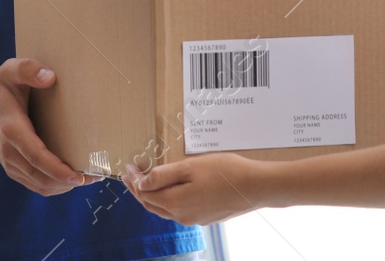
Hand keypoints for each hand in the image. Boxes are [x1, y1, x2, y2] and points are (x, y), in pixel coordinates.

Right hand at [0, 58, 101, 195]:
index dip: (57, 169)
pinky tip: (70, 179)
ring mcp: (9, 162)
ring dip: (64, 186)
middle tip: (95, 176)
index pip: (36, 156)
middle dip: (68, 181)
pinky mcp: (13, 168)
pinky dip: (54, 186)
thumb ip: (28, 69)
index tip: (79, 176)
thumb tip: (50, 77)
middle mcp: (9, 151)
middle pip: (40, 176)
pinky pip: (34, 184)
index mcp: (12, 129)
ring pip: (39, 185)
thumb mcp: (10, 70)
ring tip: (89, 178)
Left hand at [123, 152, 264, 224]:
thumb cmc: (224, 172)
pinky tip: (172, 189)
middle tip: (131, 175)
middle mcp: (182, 216)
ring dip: (153, 196)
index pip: (144, 194)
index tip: (128, 166)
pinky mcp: (205, 217)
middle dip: (139, 190)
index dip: (133, 180)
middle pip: (152, 205)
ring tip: (147, 182)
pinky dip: (168, 200)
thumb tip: (141, 182)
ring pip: (165, 209)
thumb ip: (163, 175)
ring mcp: (194, 219)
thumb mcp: (190, 167)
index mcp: (175, 203)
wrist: (255, 187)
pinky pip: (179, 210)